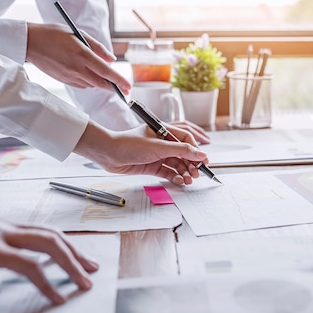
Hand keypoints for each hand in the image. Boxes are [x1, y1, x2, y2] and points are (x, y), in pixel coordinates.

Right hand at [0, 203, 98, 304]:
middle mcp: (7, 227)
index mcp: (1, 224)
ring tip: (84, 282)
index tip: (77, 256)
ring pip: (49, 245)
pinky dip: (47, 280)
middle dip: (76, 253)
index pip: (41, 231)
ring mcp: (1, 236)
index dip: (63, 243)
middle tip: (92, 269)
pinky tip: (56, 295)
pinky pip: (28, 265)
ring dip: (71, 264)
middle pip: (53, 235)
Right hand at [26, 22, 130, 93]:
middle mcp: (76, 68)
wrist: (30, 43)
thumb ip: (97, 47)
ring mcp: (68, 76)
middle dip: (114, 87)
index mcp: (81, 54)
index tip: (128, 87)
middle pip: (100, 83)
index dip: (119, 81)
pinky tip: (88, 75)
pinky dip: (88, 82)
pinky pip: (81, 85)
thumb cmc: (54, 34)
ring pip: (91, 85)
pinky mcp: (63, 80)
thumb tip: (111, 60)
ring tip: (105, 77)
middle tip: (123, 89)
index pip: (106, 71)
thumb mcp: (78, 34)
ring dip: (100, 83)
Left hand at [74, 122, 208, 184]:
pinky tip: (178, 181)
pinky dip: (174, 176)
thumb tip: (200, 154)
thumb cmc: (130, 144)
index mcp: (164, 131)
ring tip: (188, 180)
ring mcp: (157, 155)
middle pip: (183, 153)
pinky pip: (167, 171)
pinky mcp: (151, 166)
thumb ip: (181, 151)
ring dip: (184, 172)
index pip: (186, 139)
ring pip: (176, 164)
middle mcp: (162, 143)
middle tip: (196, 174)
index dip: (196, 150)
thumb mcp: (159, 147)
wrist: (109, 154)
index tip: (204, 161)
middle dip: (191, 164)